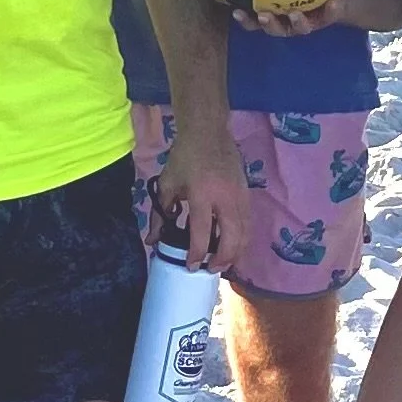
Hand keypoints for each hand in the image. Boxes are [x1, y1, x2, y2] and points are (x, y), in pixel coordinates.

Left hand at [153, 121, 247, 272]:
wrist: (209, 132)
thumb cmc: (185, 158)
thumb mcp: (168, 185)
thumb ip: (160, 215)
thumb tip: (152, 241)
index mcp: (202, 194)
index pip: (201, 232)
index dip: (197, 253)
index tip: (192, 266)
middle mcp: (225, 198)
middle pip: (231, 238)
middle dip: (222, 259)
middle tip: (211, 269)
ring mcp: (240, 196)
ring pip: (244, 233)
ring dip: (235, 252)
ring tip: (223, 262)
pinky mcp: (248, 195)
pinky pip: (248, 223)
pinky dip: (242, 238)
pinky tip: (232, 245)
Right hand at [231, 0, 350, 37]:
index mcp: (275, 13)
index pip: (254, 20)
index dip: (245, 19)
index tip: (236, 12)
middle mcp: (289, 21)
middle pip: (276, 28)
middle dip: (269, 24)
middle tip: (264, 16)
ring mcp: (309, 21)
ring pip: (300, 27)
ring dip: (297, 22)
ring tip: (295, 14)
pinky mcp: (329, 17)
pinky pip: (331, 15)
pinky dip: (332, 9)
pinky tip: (334, 1)